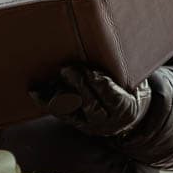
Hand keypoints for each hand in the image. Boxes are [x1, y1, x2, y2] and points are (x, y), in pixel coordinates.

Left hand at [31, 65, 151, 136]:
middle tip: (67, 68)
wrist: (126, 119)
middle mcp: (105, 122)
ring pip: (72, 111)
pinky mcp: (74, 122)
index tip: (92, 72)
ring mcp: (88, 125)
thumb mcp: (138, 83)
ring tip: (55, 75)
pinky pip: (58, 113)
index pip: (113, 98)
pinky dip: (46, 101)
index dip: (102, 85)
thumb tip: (121, 48)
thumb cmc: (132, 92)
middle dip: (78, 85)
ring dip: (61, 92)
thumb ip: (128, 71)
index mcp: (125, 110)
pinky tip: (35, 91)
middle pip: (90, 105)